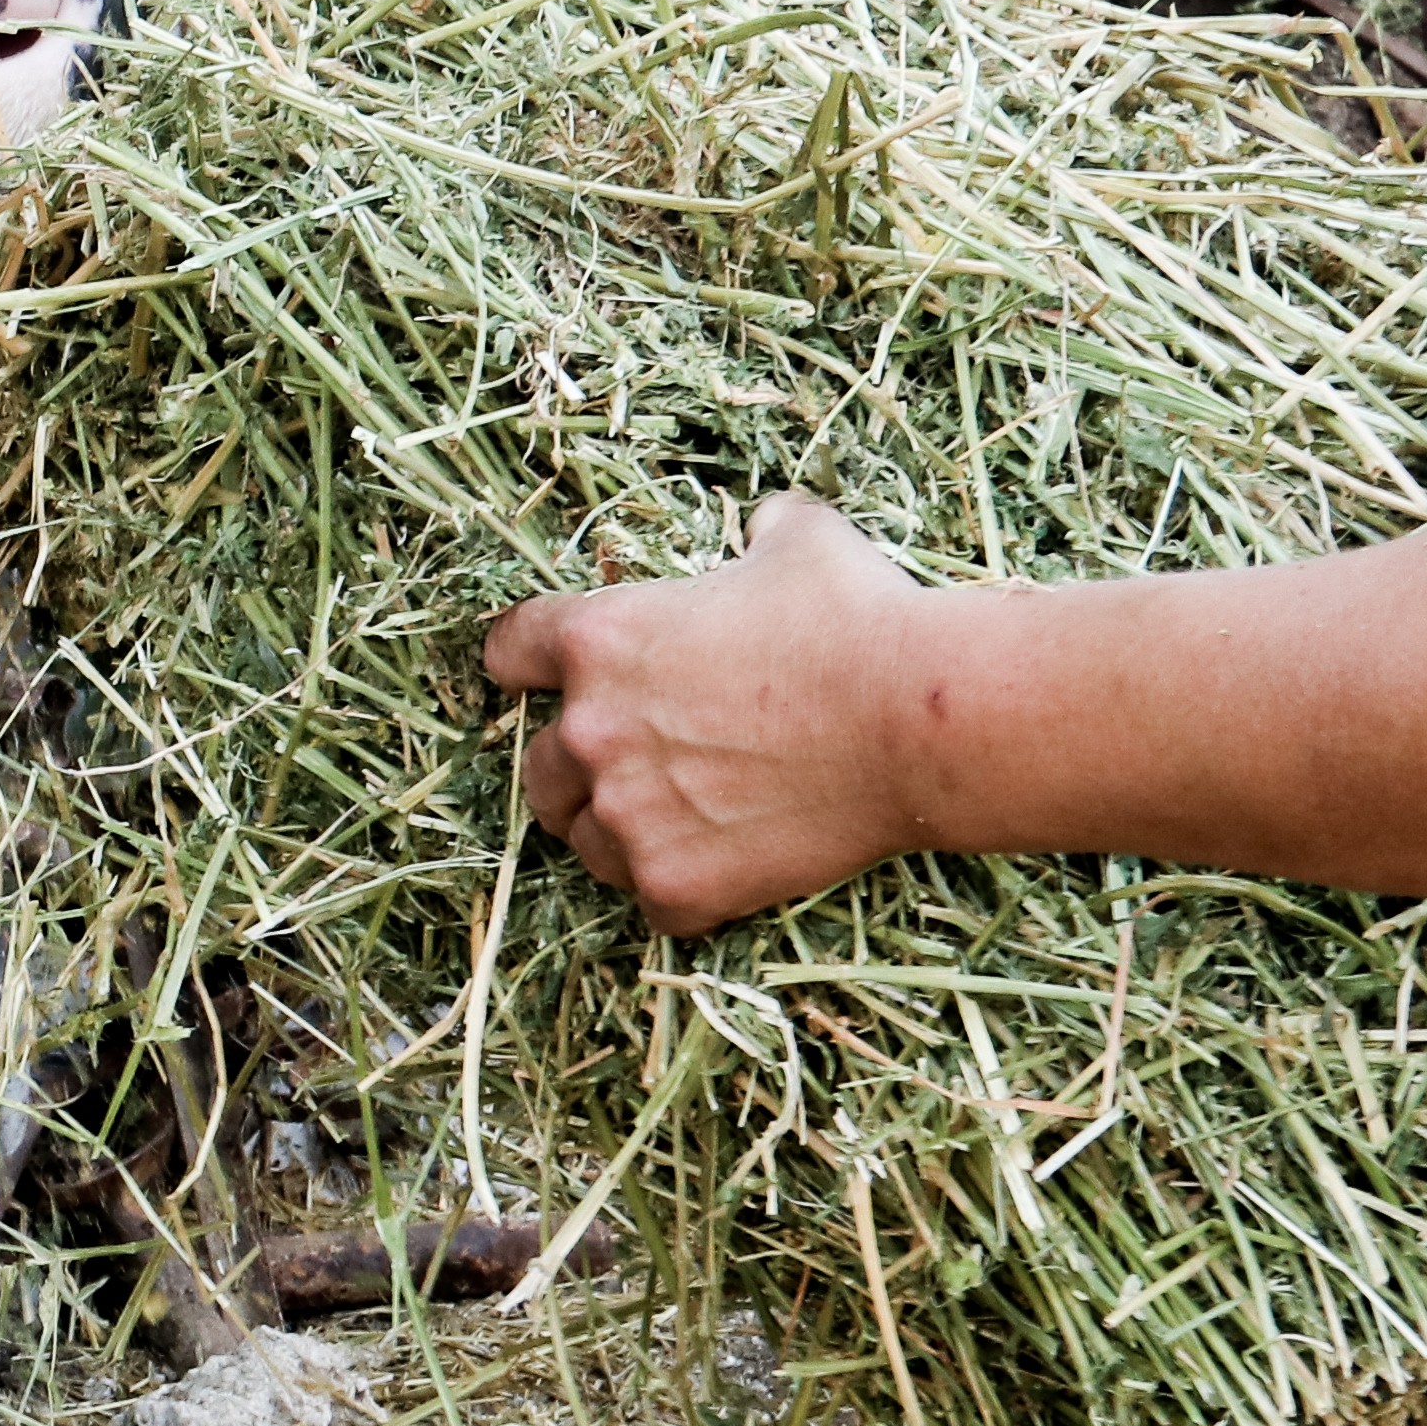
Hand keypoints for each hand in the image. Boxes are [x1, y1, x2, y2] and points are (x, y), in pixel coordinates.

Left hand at [482, 491, 945, 935]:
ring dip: (618, 833)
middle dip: (574, 766)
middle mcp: (592, 730)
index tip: (540, 680)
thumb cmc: (858, 621)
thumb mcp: (801, 542)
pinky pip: (651, 903)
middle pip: (537, 766)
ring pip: (586, 842)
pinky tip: (725, 867)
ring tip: (678, 823)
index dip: (527, 665)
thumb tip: (768, 522)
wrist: (917, 723)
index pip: (509, 652)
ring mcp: (628, 816)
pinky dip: (681, 890)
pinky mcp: (674, 884)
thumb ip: (761, 531)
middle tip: (629, 766)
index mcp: (600, 639)